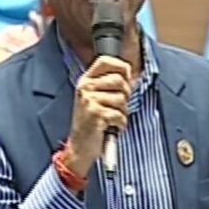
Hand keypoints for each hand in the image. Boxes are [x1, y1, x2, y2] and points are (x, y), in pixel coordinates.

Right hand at [66, 56, 130, 176]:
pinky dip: (120, 124)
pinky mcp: (96, 115)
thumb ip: (108, 85)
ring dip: (122, 112)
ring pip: (122, 99)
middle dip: (125, 95)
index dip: (121, 67)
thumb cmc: (90, 124)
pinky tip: (111, 127)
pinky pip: (120, 115)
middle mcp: (85, 88)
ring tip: (111, 119)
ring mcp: (90, 101)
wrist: (79, 147)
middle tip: (117, 106)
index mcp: (85, 81)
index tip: (126, 77)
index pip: (105, 61)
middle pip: (119, 80)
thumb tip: (130, 75)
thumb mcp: (93, 99)